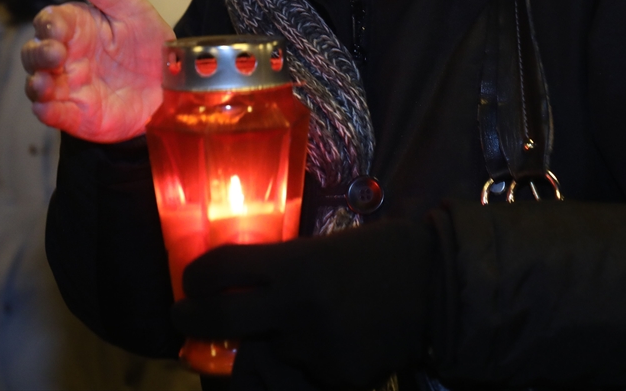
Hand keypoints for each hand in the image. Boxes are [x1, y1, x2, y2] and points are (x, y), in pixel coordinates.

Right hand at [22, 0, 171, 142]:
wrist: (175, 84)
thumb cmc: (148, 40)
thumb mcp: (127, 4)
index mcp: (75, 27)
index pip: (48, 22)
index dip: (48, 24)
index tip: (57, 27)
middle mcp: (66, 57)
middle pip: (35, 54)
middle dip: (39, 54)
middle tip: (56, 56)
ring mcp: (69, 86)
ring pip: (37, 85)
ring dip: (36, 85)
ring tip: (44, 85)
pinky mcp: (78, 114)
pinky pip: (54, 114)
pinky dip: (47, 112)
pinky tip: (48, 108)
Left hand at [172, 219, 435, 389]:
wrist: (443, 289)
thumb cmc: (386, 253)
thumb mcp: (330, 248)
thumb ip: (289, 266)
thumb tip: (248, 281)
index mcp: (297, 265)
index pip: (222, 269)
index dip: (197, 274)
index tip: (189, 280)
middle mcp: (296, 310)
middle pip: (221, 319)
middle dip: (192, 318)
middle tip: (183, 316)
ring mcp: (315, 349)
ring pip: (273, 347)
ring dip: (278, 337)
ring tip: (314, 318)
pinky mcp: (337, 377)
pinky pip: (309, 368)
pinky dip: (316, 356)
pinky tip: (344, 337)